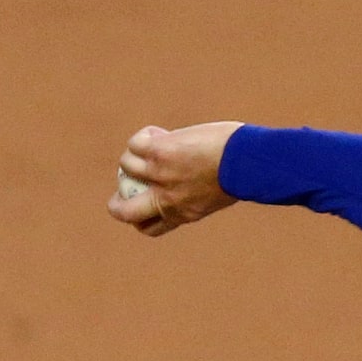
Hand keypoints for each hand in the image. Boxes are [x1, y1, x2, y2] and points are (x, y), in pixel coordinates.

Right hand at [109, 122, 241, 236]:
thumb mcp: (215, 195)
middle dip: (115, 204)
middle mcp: (166, 199)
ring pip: (126, 167)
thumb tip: (192, 181)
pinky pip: (135, 143)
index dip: (138, 220)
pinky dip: (144, 136)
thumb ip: (196, 194)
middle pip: (123, 211)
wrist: (246, 162)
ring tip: (151, 146)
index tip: (141, 206)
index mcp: (181, 214)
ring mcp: (159, 175)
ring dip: (133, 156)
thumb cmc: (241, 175)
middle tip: (120, 190)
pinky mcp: (158, 152)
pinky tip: (159, 133)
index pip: (149, 228)